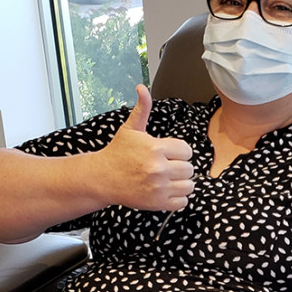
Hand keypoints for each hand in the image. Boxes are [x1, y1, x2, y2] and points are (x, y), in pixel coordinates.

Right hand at [93, 84, 194, 210]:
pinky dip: (177, 198)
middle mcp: (159, 169)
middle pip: (189, 169)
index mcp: (156, 148)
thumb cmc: (118, 153)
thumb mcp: (131, 129)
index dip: (178, 151)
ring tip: (167, 178)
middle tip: (166, 166)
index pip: (187, 151)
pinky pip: (182, 202)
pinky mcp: (157, 203)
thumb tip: (142, 88)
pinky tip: (165, 190)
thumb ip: (142, 108)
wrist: (101, 178)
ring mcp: (158, 188)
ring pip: (189, 185)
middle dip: (179, 166)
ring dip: (181, 182)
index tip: (168, 153)